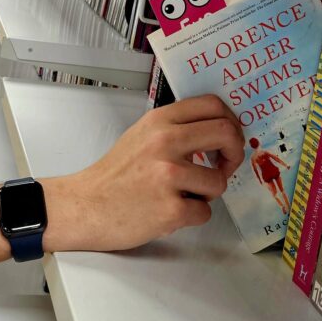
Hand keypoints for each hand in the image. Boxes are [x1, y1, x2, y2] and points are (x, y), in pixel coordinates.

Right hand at [44, 94, 244, 252]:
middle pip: (226, 133)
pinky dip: (192, 215)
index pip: (211, 105)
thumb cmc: (115, 174)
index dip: (230, 120)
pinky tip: (170, 210)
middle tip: (226, 164)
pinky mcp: (170, 208)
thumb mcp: (141, 135)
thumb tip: (217, 128)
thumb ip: (175, 127)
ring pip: (219, 181)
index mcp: (158, 121)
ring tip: (183, 194)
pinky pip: (204, 212)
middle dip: (234, 152)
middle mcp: (164, 142)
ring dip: (207, 192)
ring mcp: (168, 175)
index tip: (229, 135)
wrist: (87, 205)